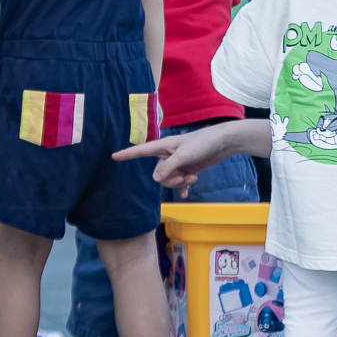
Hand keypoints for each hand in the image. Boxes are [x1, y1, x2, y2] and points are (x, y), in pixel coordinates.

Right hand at [113, 124, 238, 192]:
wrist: (223, 143)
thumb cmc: (203, 143)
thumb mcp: (184, 155)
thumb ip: (168, 167)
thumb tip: (155, 179)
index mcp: (164, 146)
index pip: (141, 151)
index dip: (127, 154)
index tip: (113, 156)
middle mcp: (169, 155)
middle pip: (158, 173)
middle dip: (169, 179)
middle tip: (183, 176)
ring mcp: (178, 163)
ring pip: (169, 179)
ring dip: (179, 183)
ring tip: (191, 179)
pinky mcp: (188, 169)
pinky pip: (179, 183)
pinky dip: (183, 188)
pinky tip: (187, 193)